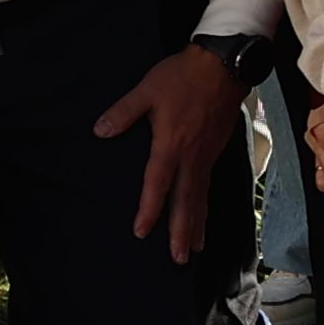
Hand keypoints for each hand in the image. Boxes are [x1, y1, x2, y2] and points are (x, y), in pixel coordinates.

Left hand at [92, 43, 241, 256]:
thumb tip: (100, 131)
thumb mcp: (147, 90)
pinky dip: (205, 206)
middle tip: (179, 259)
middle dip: (181, 232)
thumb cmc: (183, 76)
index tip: (141, 232)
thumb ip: (124, 112)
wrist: (224, 65)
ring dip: (196, 225)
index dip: (149, 209)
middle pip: (186, 201)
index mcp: (171, 144)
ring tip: (193, 249)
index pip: (158, 184)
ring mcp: (206, 155)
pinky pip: (209, 186)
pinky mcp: (215, 150)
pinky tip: (202, 216)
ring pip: (200, 197)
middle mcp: (192, 156)